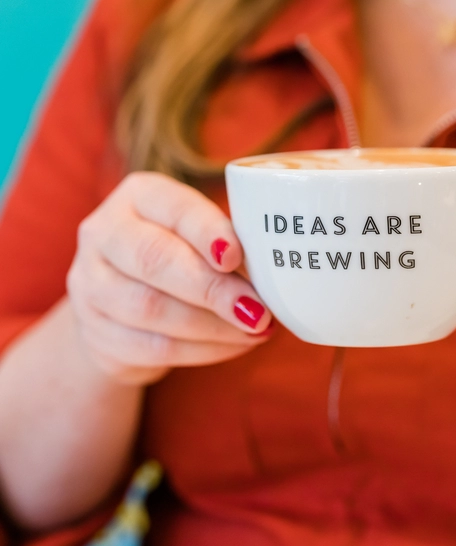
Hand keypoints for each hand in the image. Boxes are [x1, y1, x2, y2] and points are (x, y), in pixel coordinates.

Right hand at [67, 172, 271, 385]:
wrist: (119, 303)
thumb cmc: (178, 253)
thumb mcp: (196, 232)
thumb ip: (228, 241)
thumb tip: (276, 269)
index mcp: (137, 195)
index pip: (173, 208)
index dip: (206, 232)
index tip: (236, 256)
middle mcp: (103, 233)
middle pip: (154, 260)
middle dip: (212, 288)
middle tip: (258, 310)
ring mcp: (90, 285)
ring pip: (150, 309)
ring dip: (212, 326)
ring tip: (254, 330)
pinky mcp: (95, 332)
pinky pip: (151, 347)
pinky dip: (201, 350)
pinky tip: (233, 346)